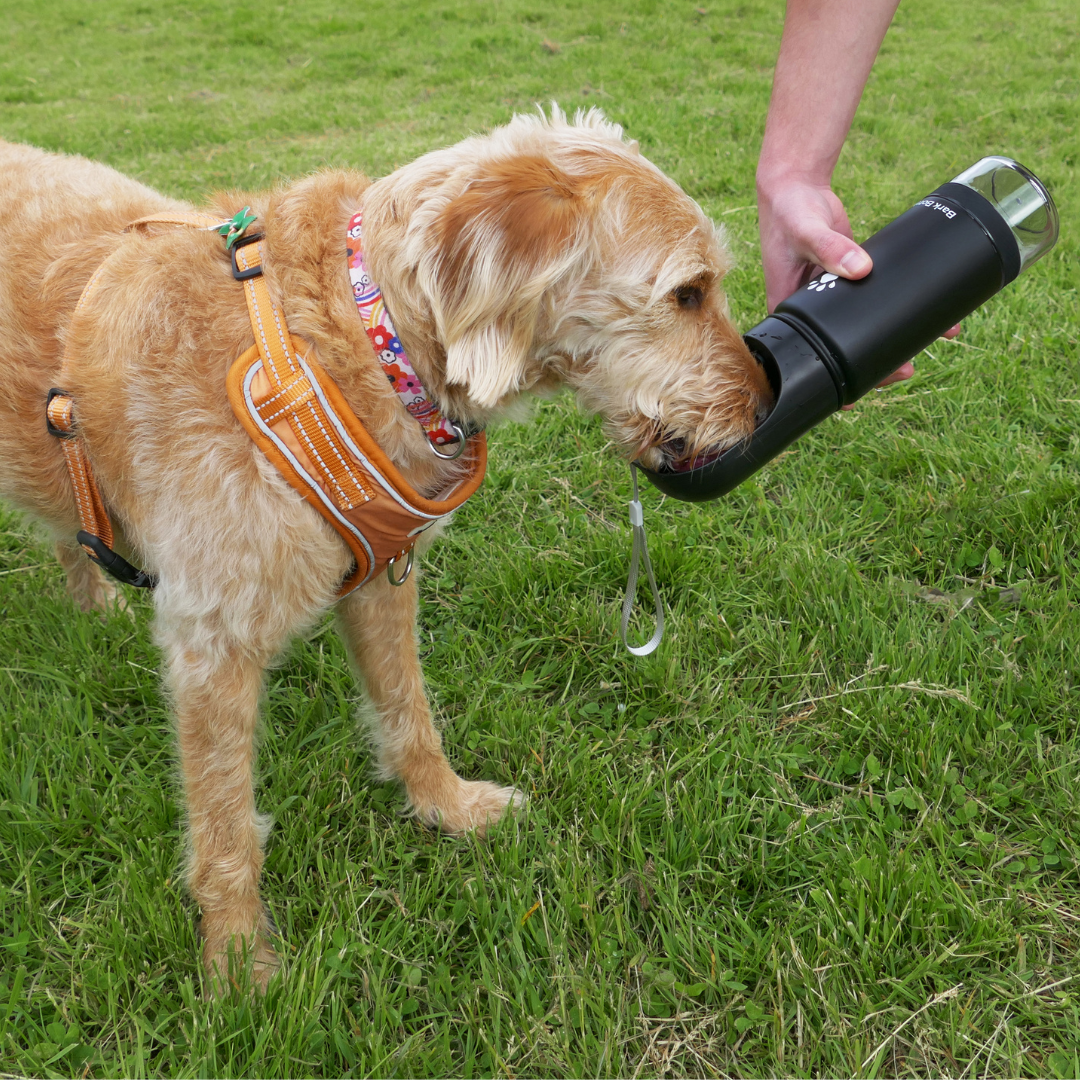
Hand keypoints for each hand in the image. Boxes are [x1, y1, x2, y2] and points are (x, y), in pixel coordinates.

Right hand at [756, 175, 958, 404]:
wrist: (796, 184)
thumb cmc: (790, 210)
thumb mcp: (807, 230)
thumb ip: (831, 247)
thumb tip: (861, 268)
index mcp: (789, 308)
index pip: (808, 354)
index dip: (829, 378)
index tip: (852, 398)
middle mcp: (812, 308)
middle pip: (841, 346)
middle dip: (874, 363)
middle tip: (905, 370)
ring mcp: (833, 293)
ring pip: (861, 327)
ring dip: (893, 337)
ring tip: (929, 345)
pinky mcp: (851, 275)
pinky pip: (875, 299)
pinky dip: (899, 305)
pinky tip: (928, 312)